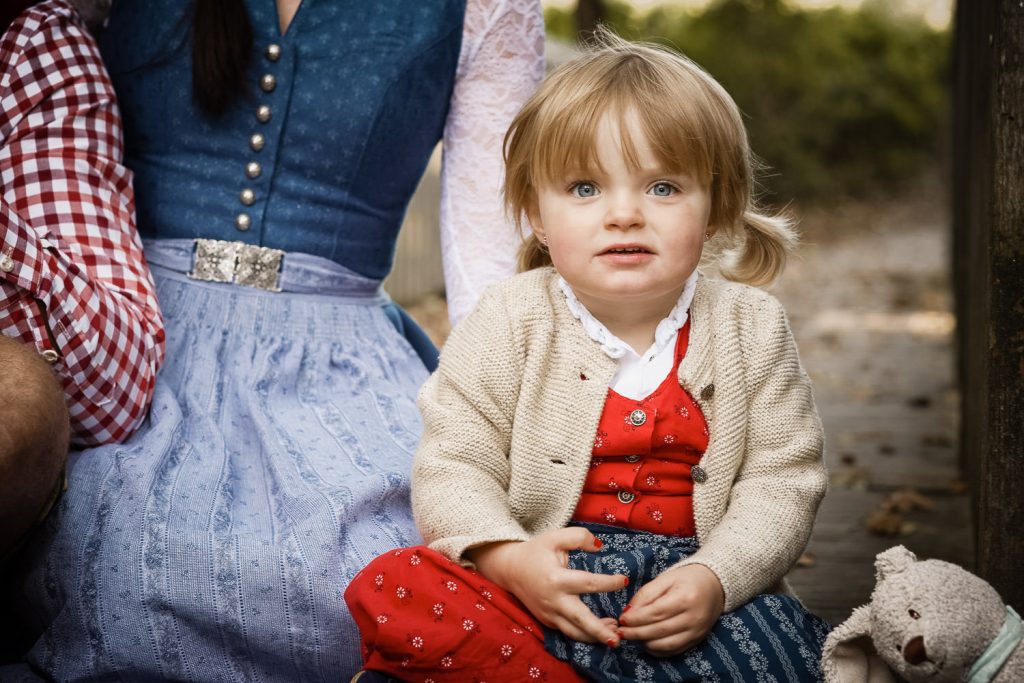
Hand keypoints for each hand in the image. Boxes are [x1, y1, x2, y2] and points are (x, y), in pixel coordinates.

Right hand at [466, 527, 627, 645]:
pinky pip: (568, 631)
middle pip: (579, 619)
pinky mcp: (548, 621)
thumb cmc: (535, 552)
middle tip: (618, 638)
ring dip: (594, 637)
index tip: (624, 580)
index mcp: (556, 579)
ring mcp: (549, 614)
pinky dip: (584, 635)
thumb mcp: (554, 537)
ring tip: (615, 638)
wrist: (509, 569)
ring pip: (574, 632)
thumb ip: (578, 537)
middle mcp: (553, 600)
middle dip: (599, 630)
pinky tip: (600, 632)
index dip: (608, 583)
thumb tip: (599, 546)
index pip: (588, 583)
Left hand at [616, 563, 723, 655]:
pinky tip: (646, 643)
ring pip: (667, 644)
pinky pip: (675, 650)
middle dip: (636, 633)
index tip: (622, 619)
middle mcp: (693, 617)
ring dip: (645, 642)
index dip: (636, 618)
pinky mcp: (697, 639)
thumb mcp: (666, 578)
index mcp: (686, 598)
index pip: (656, 613)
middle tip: (621, 632)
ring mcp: (697, 631)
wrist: (715, 584)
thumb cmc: (687, 578)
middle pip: (659, 630)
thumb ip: (646, 594)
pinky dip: (658, 650)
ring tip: (631, 636)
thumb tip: (629, 611)